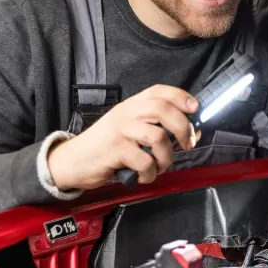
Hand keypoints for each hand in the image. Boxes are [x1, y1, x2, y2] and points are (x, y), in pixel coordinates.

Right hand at [47, 84, 197, 190]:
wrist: (71, 161)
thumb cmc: (105, 147)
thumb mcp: (129, 130)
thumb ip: (156, 128)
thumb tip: (192, 133)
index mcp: (131, 105)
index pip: (158, 91)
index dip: (180, 97)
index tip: (195, 109)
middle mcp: (126, 113)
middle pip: (162, 109)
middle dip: (182, 128)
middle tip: (187, 144)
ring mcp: (119, 130)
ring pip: (158, 137)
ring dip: (166, 158)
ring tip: (160, 167)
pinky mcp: (114, 149)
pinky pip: (144, 161)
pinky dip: (150, 173)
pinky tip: (143, 176)